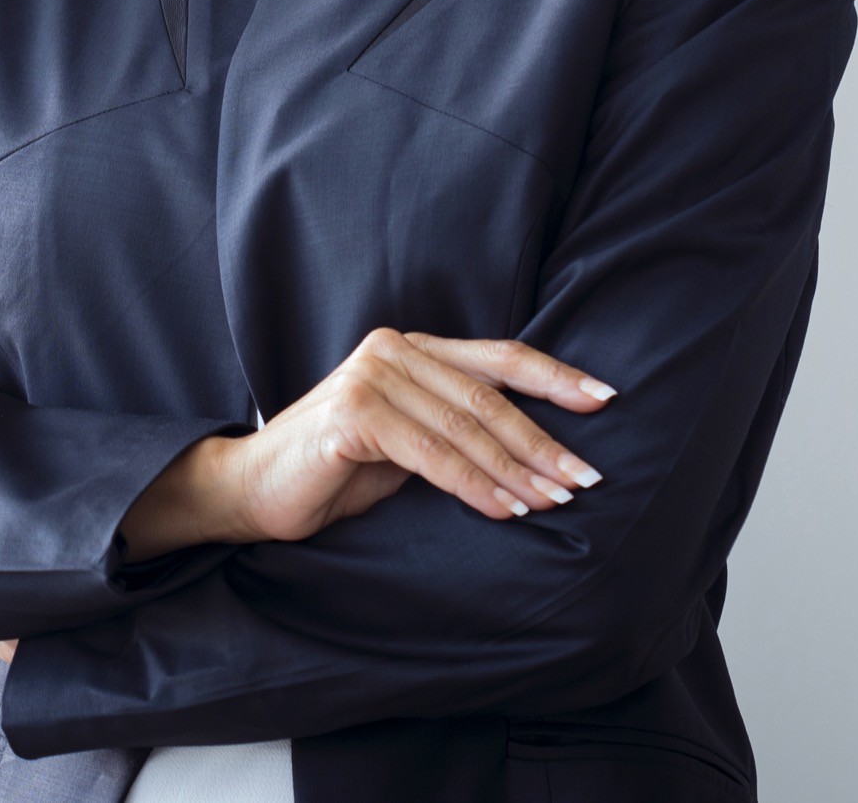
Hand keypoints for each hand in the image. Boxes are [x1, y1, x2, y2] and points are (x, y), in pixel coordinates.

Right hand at [117, 328, 616, 560]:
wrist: (251, 493)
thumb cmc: (335, 472)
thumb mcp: (407, 442)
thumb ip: (454, 427)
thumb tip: (540, 453)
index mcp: (409, 348)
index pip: (498, 357)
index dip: (555, 377)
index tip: (606, 401)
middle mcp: (391, 350)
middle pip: (488, 397)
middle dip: (544, 441)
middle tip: (588, 477)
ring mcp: (370, 377)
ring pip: (465, 427)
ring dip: (518, 470)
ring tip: (557, 501)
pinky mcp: (353, 415)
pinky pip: (431, 456)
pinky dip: (474, 486)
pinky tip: (505, 510)